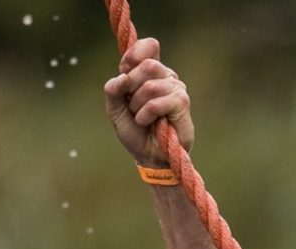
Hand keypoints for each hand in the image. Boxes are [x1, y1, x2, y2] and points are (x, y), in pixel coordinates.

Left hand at [103, 37, 193, 166]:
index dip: (134, 54)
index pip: (148, 46)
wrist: (150, 155)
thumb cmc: (135, 131)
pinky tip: (147, 122)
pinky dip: (146, 114)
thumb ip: (113, 90)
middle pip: (147, 65)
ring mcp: (176, 88)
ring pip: (151, 85)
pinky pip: (158, 102)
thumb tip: (121, 77)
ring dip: (138, 105)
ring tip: (141, 118)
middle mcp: (166, 76)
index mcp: (150, 72)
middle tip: (132, 106)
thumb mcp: (115, 109)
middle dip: (132, 87)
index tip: (124, 70)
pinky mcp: (182, 102)